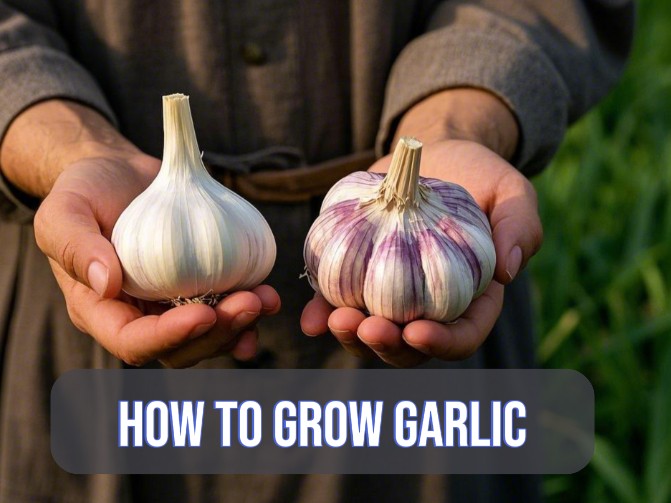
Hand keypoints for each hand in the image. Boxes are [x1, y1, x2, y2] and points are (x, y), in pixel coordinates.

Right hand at [34, 156, 279, 367]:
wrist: (121, 174)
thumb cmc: (87, 190)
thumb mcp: (65, 209)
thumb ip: (74, 244)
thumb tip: (106, 284)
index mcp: (101, 309)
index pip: (133, 342)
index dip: (168, 337)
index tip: (203, 314)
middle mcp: (139, 315)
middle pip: (180, 347)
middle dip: (217, 333)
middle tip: (248, 303)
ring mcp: (173, 303)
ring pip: (209, 335)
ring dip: (240, 325)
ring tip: (265, 299)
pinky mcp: (201, 285)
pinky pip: (226, 308)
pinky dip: (250, 309)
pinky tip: (269, 297)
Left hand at [300, 89, 541, 366]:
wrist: (427, 156)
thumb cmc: (476, 176)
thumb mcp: (510, 192)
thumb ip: (519, 228)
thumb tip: (508, 272)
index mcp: (471, 298)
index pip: (462, 335)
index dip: (442, 343)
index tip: (417, 331)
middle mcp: (429, 305)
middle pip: (410, 346)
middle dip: (387, 345)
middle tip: (368, 327)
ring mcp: (389, 296)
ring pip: (371, 333)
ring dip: (352, 336)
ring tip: (336, 321)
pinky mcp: (357, 276)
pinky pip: (337, 304)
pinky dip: (322, 315)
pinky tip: (309, 319)